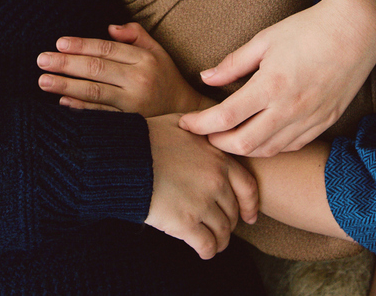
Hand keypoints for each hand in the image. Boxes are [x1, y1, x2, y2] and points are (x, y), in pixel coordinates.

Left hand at [38, 23, 211, 115]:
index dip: (82, 45)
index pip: (107, 49)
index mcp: (144, 59)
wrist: (184, 112)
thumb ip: (136, 35)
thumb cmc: (165, 77)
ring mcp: (133, 104)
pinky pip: (101, 114)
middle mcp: (139, 80)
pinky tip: (62, 101)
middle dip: (67, 64)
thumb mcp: (157, 51)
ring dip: (66, 85)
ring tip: (43, 80)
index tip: (59, 43)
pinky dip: (81, 108)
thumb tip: (110, 27)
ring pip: (95, 92)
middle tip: (42, 60)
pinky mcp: (130, 123)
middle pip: (97, 69)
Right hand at [144, 114, 258, 258]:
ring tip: (214, 244)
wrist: (124, 158)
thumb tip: (206, 127)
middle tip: (222, 229)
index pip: (248, 186)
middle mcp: (216, 181)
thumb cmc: (148, 138)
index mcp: (219, 158)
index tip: (250, 216)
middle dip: (230, 223)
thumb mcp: (182, 123)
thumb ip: (201, 128)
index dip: (250, 205)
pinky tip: (204, 252)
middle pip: (233, 211)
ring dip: (220, 241)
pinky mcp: (186, 223)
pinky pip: (207, 244)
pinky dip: (208, 251)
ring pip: (223, 230)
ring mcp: (202, 203)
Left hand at [179, 0, 375, 156]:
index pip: (225, 117)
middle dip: (217, 143)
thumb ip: (233, 63)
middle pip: (244, 143)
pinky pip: (293, 145)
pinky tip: (261, 135)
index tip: (185, 122)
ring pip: (269, 150)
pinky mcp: (325, 122)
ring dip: (244, 148)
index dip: (199, 124)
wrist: (357, 28)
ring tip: (228, 137)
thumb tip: (205, 78)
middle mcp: (290, 108)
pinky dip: (271, 145)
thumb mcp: (265, 39)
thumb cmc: (309, 28)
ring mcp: (310, 119)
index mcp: (271, 85)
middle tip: (204, 134)